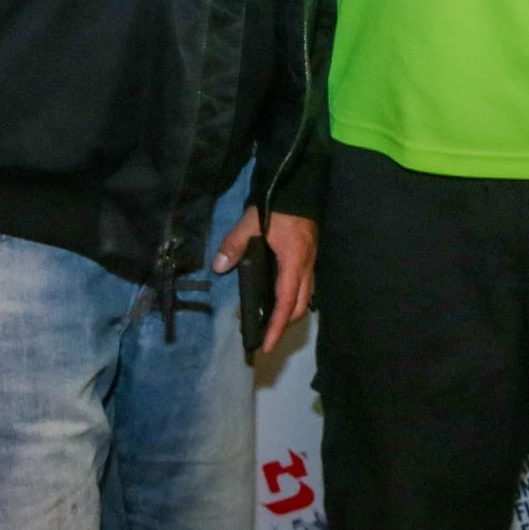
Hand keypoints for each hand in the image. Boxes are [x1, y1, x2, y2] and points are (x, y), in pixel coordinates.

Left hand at [212, 205, 317, 357]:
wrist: (300, 184)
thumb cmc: (278, 206)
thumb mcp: (252, 222)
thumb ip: (235, 244)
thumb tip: (219, 266)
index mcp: (293, 262)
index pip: (286, 303)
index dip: (275, 326)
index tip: (266, 345)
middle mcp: (305, 266)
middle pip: (299, 305)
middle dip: (283, 324)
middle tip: (263, 335)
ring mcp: (309, 260)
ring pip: (303, 296)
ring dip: (286, 311)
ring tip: (264, 317)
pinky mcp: (307, 254)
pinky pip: (301, 284)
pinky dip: (289, 297)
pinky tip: (273, 293)